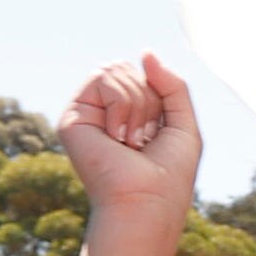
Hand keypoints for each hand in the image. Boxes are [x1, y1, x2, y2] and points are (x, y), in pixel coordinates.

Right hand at [60, 54, 206, 233]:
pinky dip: (122, 105)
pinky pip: (104, 78)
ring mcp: (86, 114)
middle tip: (143, 139)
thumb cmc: (169, 176)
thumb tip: (145, 52)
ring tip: (130, 142)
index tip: (157, 135)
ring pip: (116, 69)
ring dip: (137, 106)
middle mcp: (103, 113)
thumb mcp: (183, 123)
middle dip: (148, 99)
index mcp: (126, 116)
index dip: (159, 98)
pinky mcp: (72, 118)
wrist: (148, 203)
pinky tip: (117, 138)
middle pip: (128, 68)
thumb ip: (172, 85)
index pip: (142, 75)